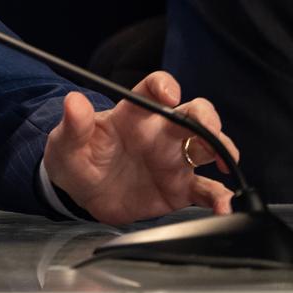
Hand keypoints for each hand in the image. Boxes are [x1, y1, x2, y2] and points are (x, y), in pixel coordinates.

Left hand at [43, 70, 239, 224]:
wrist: (80, 195)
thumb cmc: (75, 159)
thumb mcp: (65, 143)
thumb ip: (74, 124)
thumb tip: (73, 100)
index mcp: (133, 115)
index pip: (153, 89)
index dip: (164, 86)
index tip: (169, 95)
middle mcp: (159, 133)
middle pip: (193, 113)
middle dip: (207, 117)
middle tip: (208, 130)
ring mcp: (173, 160)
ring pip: (209, 146)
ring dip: (223, 150)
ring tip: (226, 163)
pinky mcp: (179, 189)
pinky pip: (207, 190)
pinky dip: (220, 198)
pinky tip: (224, 207)